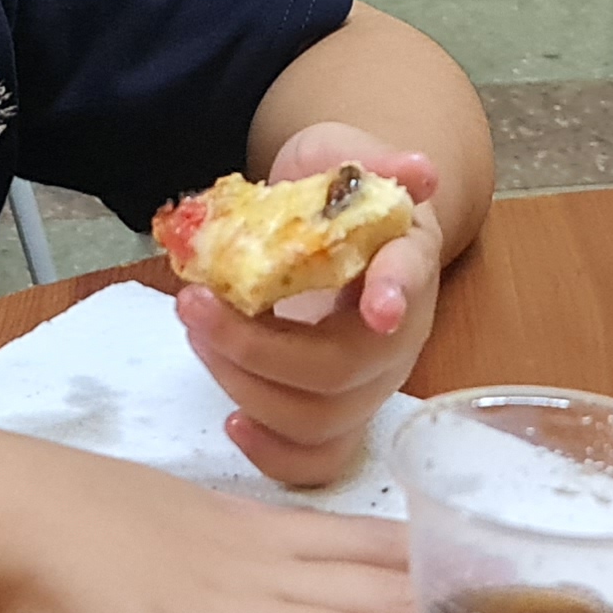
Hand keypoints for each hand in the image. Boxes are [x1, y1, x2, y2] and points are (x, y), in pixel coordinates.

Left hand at [178, 130, 450, 487]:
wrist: (337, 220)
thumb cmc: (338, 189)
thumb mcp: (345, 152)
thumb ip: (372, 157)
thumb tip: (418, 168)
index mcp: (406, 257)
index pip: (411, 279)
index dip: (396, 293)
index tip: (376, 308)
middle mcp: (398, 333)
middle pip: (345, 369)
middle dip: (259, 348)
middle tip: (194, 305)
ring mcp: (370, 382)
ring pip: (321, 418)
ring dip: (246, 386)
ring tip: (197, 334)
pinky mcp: (338, 414)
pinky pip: (319, 460)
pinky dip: (274, 454)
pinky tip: (233, 420)